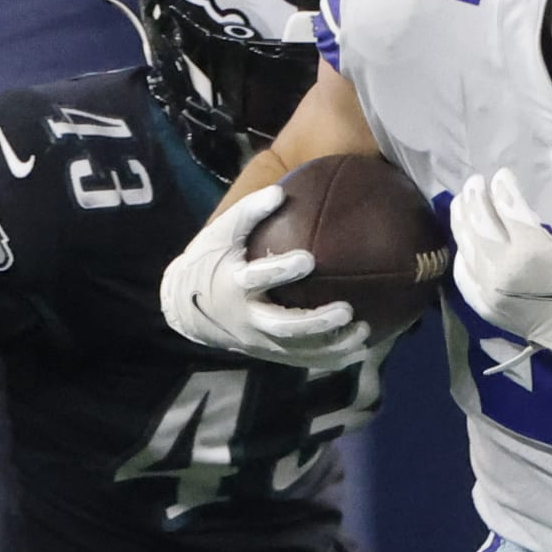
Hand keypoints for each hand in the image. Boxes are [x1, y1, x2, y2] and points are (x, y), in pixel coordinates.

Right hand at [159, 185, 371, 371]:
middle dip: (315, 321)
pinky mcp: (271, 352)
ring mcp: (260, 340)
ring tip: (364, 331)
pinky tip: (362, 349)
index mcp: (233, 285)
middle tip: (347, 310)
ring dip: (332, 344)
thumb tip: (281, 191)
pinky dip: (333, 358)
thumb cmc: (212, 259)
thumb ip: (249, 211)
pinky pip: (304, 359)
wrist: (187, 307)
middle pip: (282, 326)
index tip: (308, 259)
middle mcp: (247, 318)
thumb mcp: (222, 232)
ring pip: (298, 349)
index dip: (280, 271)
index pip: (257, 279)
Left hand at [451, 149, 551, 395]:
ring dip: (462, 220)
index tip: (503, 175)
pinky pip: (464, 274)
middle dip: (475, 196)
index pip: (505, 205)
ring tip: (463, 202)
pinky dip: (463, 253)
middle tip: (475, 182)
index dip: (502, 186)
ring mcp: (490, 290)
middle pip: (478, 222)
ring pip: (465, 246)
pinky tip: (466, 240)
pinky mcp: (485, 307)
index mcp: (530, 248)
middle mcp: (503, 268)